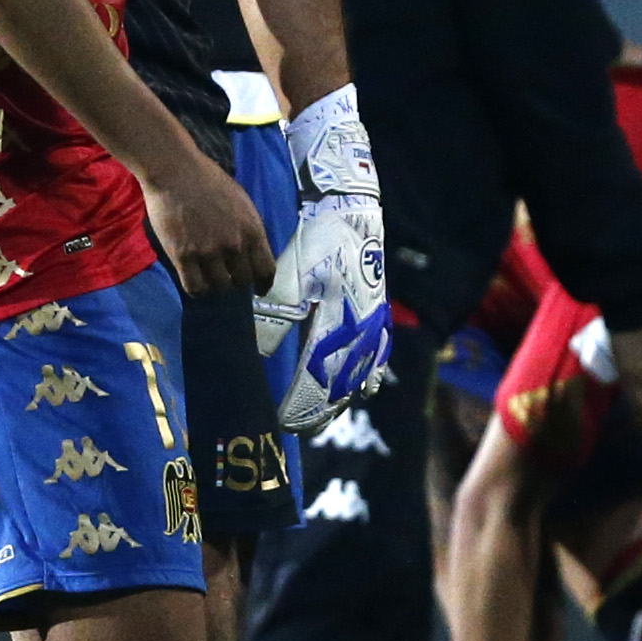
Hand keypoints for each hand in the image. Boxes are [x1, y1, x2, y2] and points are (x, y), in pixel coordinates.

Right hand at [143, 151, 277, 294]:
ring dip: (216, 284)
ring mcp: (208, 252)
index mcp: (252, 229)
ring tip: (209, 277)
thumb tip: (251, 252)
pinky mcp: (183, 256)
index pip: (266, 269)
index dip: (264, 283)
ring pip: (219, 287)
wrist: (175, 171)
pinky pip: (195, 287)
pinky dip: (197, 289)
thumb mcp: (241, 202)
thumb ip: (248, 228)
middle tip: (228, 276)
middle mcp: (234, 245)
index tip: (259, 289)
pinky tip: (195, 281)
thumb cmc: (208, 180)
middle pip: (242, 281)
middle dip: (237, 281)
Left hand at [253, 193, 391, 429]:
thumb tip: (261, 354)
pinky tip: (365, 392)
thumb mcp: (287, 278)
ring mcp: (373, 324)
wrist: (351, 212)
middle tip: (298, 428)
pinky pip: (378, 354)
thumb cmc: (314, 244)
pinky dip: (370, 376)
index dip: (301, 405)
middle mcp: (359, 331)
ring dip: (341, 399)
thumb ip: (274, 319)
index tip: (282, 421)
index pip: (316, 380)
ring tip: (324, 418)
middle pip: (340, 385)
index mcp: (335, 323)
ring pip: (360, 375)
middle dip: (319, 411)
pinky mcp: (379, 314)